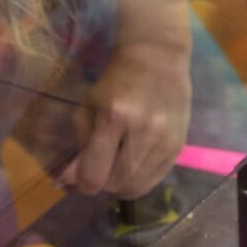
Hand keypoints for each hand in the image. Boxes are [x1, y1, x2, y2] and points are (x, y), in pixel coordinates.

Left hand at [65, 0, 192, 197]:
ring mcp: (165, 140)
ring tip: (116, 166)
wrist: (158, 59)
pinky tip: (134, 165)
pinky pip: (156, 180)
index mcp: (114, 117)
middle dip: (102, 182)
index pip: (95, 174)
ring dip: (121, 184)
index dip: (83, 182)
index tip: (81, 175)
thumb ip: (79, 145)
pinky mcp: (179, 146)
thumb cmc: (116, 81)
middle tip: (99, 168)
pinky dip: (140, 181)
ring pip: (137, 186)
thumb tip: (67, 180)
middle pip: (116, 184)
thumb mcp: (89, 106)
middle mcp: (144, 131)